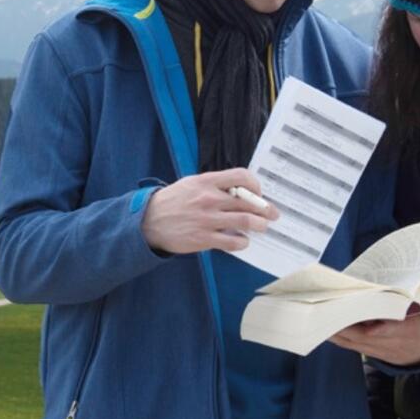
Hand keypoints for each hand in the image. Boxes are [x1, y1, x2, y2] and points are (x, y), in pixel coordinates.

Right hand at [140, 169, 279, 255]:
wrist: (147, 222)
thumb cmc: (171, 202)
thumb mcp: (190, 184)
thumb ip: (214, 186)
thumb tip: (240, 192)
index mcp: (206, 181)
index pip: (241, 176)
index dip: (256, 185)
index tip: (258, 193)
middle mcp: (209, 199)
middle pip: (249, 201)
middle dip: (266, 209)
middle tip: (272, 215)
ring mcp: (207, 219)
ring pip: (246, 221)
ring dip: (259, 225)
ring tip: (262, 227)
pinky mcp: (203, 238)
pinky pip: (233, 242)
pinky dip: (242, 242)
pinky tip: (241, 241)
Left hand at [329, 311, 419, 364]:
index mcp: (405, 333)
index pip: (390, 332)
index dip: (379, 331)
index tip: (369, 327)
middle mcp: (385, 343)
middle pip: (361, 336)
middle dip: (345, 325)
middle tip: (329, 310)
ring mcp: (372, 348)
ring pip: (349, 341)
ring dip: (333, 330)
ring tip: (318, 315)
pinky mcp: (363, 350)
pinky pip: (345, 343)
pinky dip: (333, 335)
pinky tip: (320, 324)